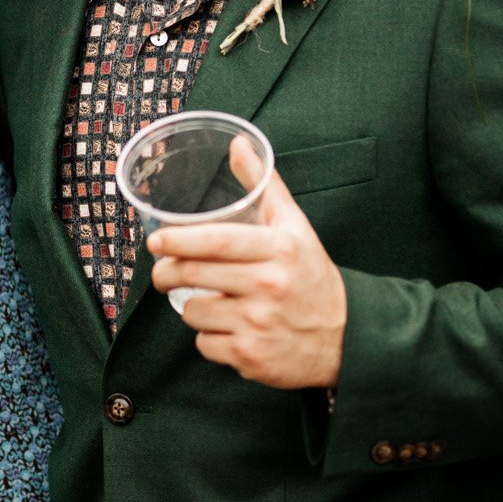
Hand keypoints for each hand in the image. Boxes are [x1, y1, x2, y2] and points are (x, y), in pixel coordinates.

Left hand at [149, 138, 346, 389]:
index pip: (217, 241)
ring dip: (192, 307)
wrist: (346, 337)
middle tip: (163, 270)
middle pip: (195, 275)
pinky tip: (229, 329)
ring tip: (211, 301)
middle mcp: (269, 287)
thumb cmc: (311, 277)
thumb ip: (264, 186)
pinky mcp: (251, 357)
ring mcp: (259, 324)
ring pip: (194, 312)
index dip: (179, 239)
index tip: (155, 240)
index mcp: (280, 250)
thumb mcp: (295, 228)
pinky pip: (205, 344)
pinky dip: (209, 338)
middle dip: (167, 272)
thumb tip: (239, 144)